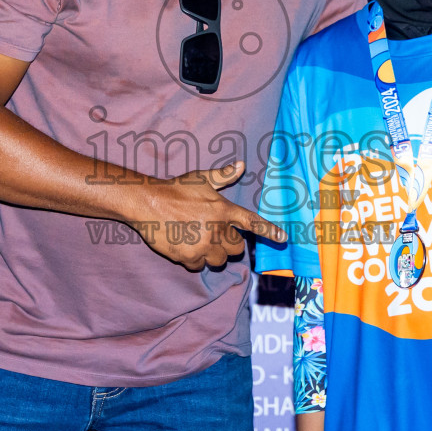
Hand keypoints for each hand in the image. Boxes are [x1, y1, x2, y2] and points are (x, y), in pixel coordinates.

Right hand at [135, 161, 286, 271]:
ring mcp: (203, 245)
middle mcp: (217, 229)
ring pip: (219, 261)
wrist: (148, 203)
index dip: (269, 231)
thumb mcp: (201, 178)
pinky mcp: (188, 257)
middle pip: (236, 249)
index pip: (252, 222)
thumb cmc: (175, 189)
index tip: (283, 238)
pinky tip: (185, 248)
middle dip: (228, 244)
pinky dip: (194, 261)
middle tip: (213, 235)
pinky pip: (199, 266)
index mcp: (223, 209)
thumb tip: (241, 164)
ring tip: (198, 242)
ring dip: (212, 255)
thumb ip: (223, 175)